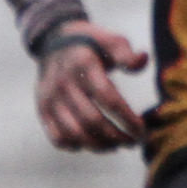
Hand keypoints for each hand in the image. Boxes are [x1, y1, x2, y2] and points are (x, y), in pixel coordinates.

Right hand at [36, 24, 147, 152]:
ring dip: (99, 146)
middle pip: (93, 121)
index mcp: (84, 64)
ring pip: (75, 133)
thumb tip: (143, 60)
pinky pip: (58, 138)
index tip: (142, 130)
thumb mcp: (111, 40)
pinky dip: (76, 147)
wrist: (55, 42)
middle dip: (117, 137)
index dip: (128, 120)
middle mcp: (64, 82)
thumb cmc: (91, 44)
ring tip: (117, 146)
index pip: (109, 100)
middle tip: (133, 142)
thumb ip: (126, 53)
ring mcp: (50, 98)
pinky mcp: (42, 109)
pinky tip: (94, 143)